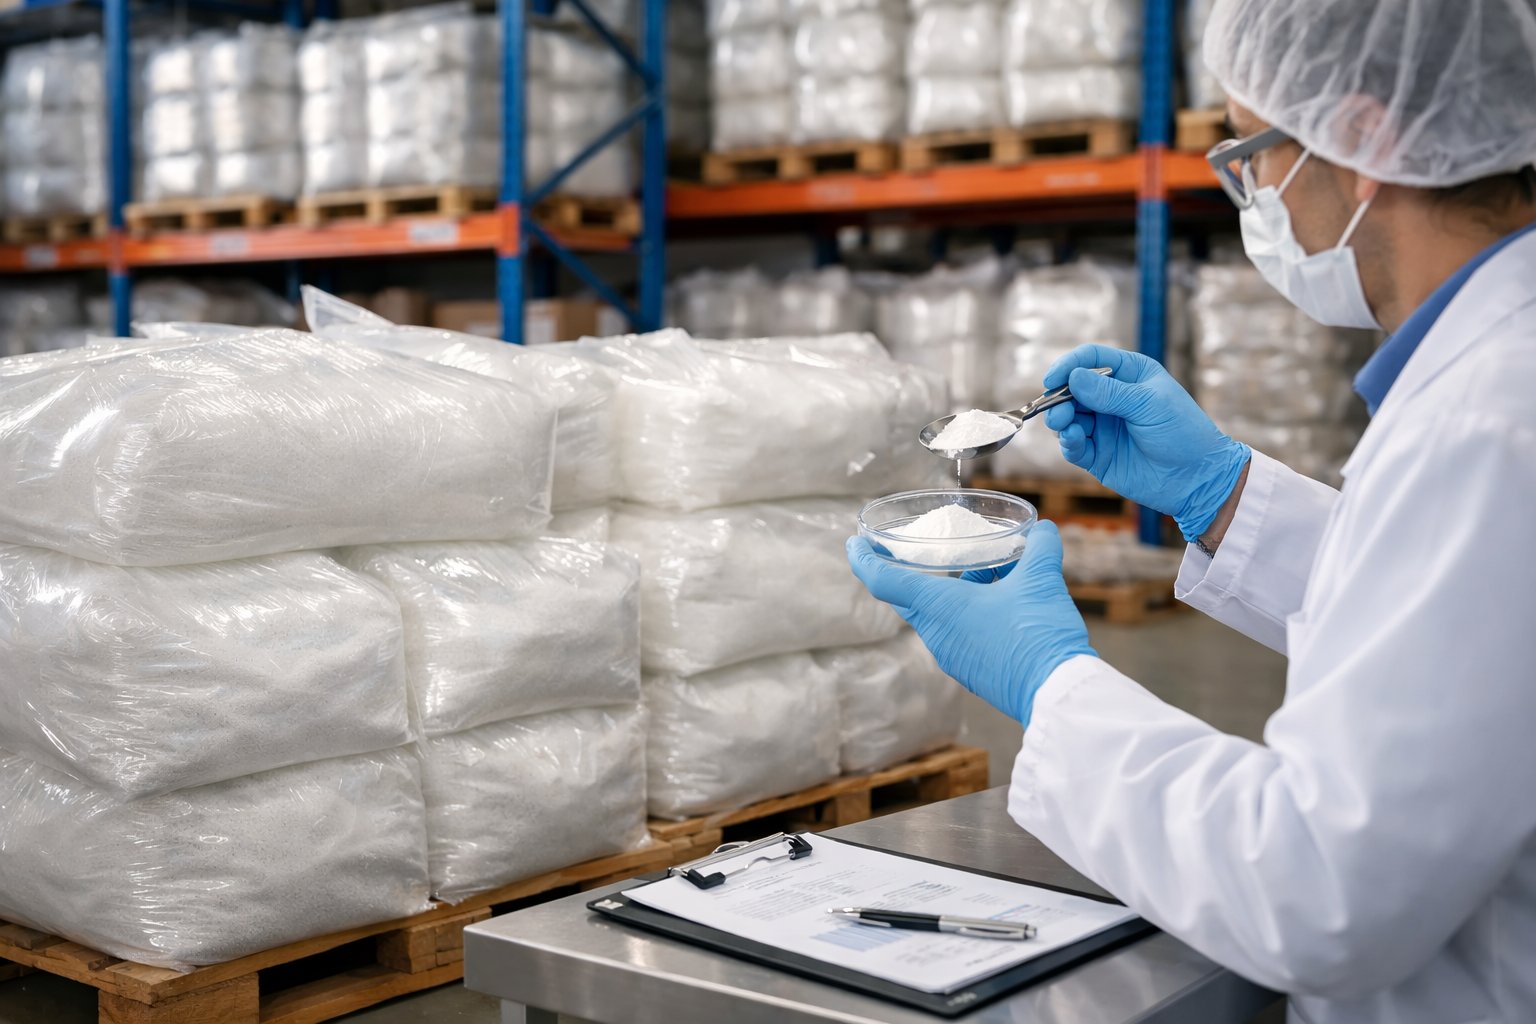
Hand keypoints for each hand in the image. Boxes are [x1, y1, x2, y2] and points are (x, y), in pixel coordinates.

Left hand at [846, 522, 1094, 726]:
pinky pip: (957, 633)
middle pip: (909, 597)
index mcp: (938, 607)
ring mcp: (952, 656)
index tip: (854, 543)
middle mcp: (936, 633)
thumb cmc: (1037, 635)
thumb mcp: (1042, 581)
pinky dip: (968, 612)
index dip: (863, 559)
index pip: (883, 580)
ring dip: (953, 591)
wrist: (1054, 695)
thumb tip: (1043, 529)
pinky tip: (1003, 602)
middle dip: (913, 572)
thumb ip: (1039, 549)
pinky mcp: (970, 671)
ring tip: (988, 571)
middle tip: (920, 549)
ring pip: (938, 615)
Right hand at [1041, 345, 1250, 540]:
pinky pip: (1074, 445)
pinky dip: (1068, 442)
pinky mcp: (1098, 455)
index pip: (1092, 359)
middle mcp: (1113, 398)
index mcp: (1130, 375)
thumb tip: (1073, 377)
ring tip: (1063, 425)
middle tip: (1058, 411)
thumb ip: (1109, 392)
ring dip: (1061, 420)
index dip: (1070, 365)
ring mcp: (1104, 427)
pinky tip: (1074, 440)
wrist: (1196, 479)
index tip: (1052, 378)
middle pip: (1073, 389)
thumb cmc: (1183, 433)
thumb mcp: (1149, 405)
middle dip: (1059, 397)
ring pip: (1068, 417)